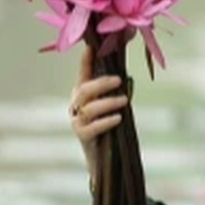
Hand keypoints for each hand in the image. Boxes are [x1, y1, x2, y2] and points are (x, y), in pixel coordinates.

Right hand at [70, 45, 128, 174]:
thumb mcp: (112, 106)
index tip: (91, 48)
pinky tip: (118, 118)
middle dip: (101, 83)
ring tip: (124, 101)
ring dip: (108, 102)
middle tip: (119, 80)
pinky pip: (92, 127)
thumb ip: (116, 92)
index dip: (85, 61)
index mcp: (82, 94)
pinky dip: (105, 121)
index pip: (83, 74)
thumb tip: (127, 76)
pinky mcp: (82, 136)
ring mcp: (77, 120)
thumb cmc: (109, 127)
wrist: (103, 157)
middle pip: (85, 89)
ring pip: (89, 108)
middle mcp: (77, 104)